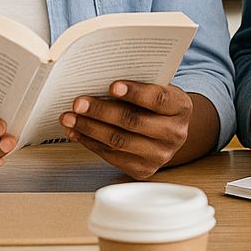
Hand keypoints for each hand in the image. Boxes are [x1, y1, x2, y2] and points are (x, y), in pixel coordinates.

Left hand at [62, 81, 192, 178]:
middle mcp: (175, 134)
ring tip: (69, 118)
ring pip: (119, 141)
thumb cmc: (156, 104)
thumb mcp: (156, 87)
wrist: (168, 131)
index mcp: (181, 107)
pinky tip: (77, 132)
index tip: (112, 85)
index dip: (135, 92)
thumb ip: (137, 84)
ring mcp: (160, 155)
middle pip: (134, 122)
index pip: (158, 98)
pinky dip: (90, 143)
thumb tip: (98, 79)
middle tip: (78, 102)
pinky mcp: (143, 170)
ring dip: (89, 128)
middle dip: (101, 111)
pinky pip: (112, 157)